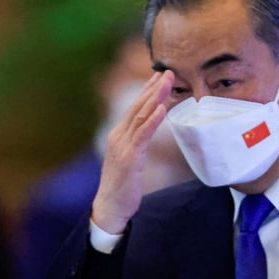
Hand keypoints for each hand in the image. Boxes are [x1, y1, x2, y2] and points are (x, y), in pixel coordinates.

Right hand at [91, 70, 174, 233]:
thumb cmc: (122, 187)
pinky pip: (142, 135)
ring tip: (167, 82)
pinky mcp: (129, 158)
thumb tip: (148, 134)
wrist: (109, 207)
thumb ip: (137, 145)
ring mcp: (122, 146)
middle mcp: (118, 136)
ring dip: (155, 97)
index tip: (160, 76)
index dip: (148, 90)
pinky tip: (162, 108)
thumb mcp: (131, 160)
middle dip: (153, 87)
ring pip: (140, 116)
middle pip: (138, 106)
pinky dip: (152, 120)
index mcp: (119, 136)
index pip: (135, 108)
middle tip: (168, 70)